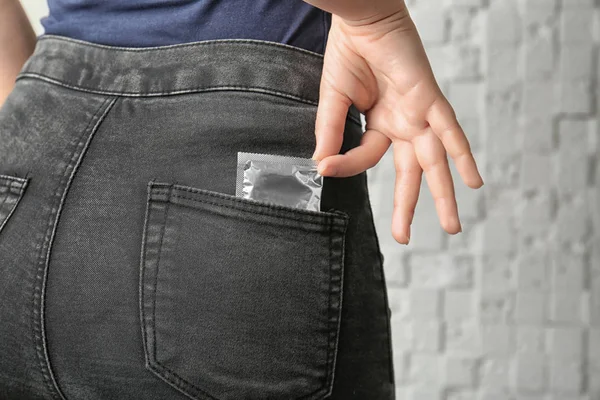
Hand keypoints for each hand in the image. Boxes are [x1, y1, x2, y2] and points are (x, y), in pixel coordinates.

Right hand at [312, 6, 483, 243]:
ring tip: (451, 226)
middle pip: (411, 173)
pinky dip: (461, 155)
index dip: (346, 166)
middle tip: (403, 238)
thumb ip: (331, 132)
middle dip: (408, 206)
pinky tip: (473, 182)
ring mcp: (417, 113)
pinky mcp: (428, 97)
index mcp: (380, 124)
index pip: (366, 157)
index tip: (324, 166)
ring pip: (434, 160)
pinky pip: (449, 130)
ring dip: (443, 193)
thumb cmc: (348, 53)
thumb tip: (320, 166)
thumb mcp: (334, 101)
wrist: (362, 17)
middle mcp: (402, 124)